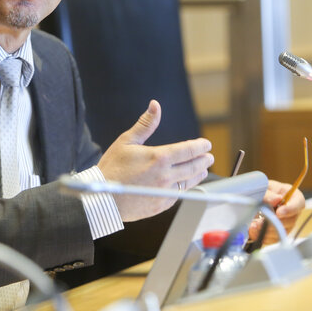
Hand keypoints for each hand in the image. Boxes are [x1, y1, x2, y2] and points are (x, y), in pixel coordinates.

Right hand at [97, 100, 213, 221]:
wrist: (102, 198)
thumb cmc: (111, 169)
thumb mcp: (126, 141)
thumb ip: (145, 124)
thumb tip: (155, 105)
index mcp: (159, 157)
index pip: (189, 150)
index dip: (201, 146)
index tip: (206, 144)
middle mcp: (166, 175)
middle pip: (194, 166)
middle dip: (204, 160)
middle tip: (209, 157)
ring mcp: (165, 192)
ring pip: (189, 182)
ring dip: (198, 174)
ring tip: (202, 170)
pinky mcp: (161, 204)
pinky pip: (179, 195)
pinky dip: (185, 187)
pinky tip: (184, 183)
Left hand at [248, 179, 304, 244]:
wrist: (252, 198)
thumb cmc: (261, 190)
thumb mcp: (263, 187)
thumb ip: (269, 193)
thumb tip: (277, 199)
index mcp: (292, 196)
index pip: (299, 203)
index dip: (290, 209)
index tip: (278, 212)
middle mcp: (291, 212)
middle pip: (291, 221)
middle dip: (276, 222)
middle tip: (262, 221)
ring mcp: (285, 224)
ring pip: (283, 232)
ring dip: (268, 231)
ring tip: (254, 225)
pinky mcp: (277, 233)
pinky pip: (274, 239)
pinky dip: (263, 237)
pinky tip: (253, 230)